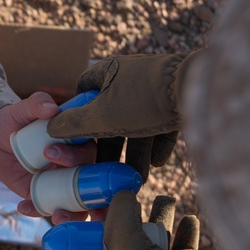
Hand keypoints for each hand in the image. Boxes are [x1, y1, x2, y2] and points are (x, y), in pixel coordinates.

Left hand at [0, 92, 94, 219]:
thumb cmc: (16, 120)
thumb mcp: (22, 109)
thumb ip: (36, 103)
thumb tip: (51, 108)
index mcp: (78, 142)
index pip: (89, 152)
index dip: (80, 157)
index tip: (59, 156)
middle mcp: (76, 164)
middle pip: (89, 183)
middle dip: (84, 194)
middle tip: (62, 193)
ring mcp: (62, 182)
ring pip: (77, 203)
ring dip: (72, 214)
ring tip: (57, 218)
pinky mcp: (46, 194)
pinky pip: (48, 207)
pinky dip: (37, 210)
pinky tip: (23, 207)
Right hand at [46, 53, 197, 181]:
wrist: (200, 91)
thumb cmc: (143, 101)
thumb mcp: (100, 117)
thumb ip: (71, 125)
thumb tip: (50, 129)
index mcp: (106, 72)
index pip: (82, 91)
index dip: (76, 115)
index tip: (77, 139)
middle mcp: (129, 76)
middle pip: (110, 115)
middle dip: (110, 147)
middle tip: (108, 170)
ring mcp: (155, 86)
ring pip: (137, 123)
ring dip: (135, 152)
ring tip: (138, 177)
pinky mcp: (178, 98)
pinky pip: (161, 123)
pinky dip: (156, 143)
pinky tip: (158, 162)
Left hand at [85, 191, 249, 249]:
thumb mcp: (125, 246)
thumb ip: (120, 216)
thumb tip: (122, 193)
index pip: (92, 245)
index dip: (98, 221)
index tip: (106, 199)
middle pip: (125, 242)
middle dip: (133, 216)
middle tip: (139, 193)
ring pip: (153, 247)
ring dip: (161, 222)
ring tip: (168, 198)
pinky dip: (182, 238)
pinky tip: (190, 219)